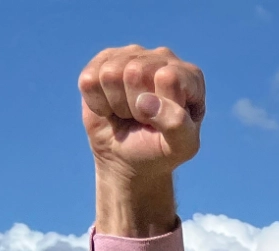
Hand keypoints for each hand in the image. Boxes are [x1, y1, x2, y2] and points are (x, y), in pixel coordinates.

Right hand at [79, 46, 203, 236]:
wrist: (130, 164)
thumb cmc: (162, 154)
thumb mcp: (182, 147)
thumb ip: (177, 123)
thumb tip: (149, 101)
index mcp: (188, 76)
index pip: (168, 77)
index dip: (160, 107)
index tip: (162, 125)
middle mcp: (160, 59)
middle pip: (136, 72)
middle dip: (136, 105)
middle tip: (141, 122)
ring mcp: (129, 58)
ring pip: (111, 73)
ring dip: (116, 104)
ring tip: (126, 116)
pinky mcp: (100, 65)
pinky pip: (90, 78)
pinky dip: (97, 101)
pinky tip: (109, 109)